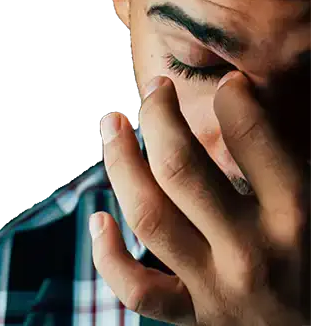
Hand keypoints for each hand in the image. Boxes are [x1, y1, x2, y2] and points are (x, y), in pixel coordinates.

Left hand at [90, 72, 310, 324]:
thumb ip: (292, 166)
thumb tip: (255, 112)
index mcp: (296, 217)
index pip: (250, 137)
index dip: (233, 97)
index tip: (227, 87)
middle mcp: (249, 252)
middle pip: (179, 168)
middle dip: (158, 117)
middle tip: (154, 89)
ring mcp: (215, 289)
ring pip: (148, 215)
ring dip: (121, 162)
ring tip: (113, 124)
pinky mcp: (194, 318)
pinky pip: (137, 291)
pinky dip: (108, 256)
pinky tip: (97, 219)